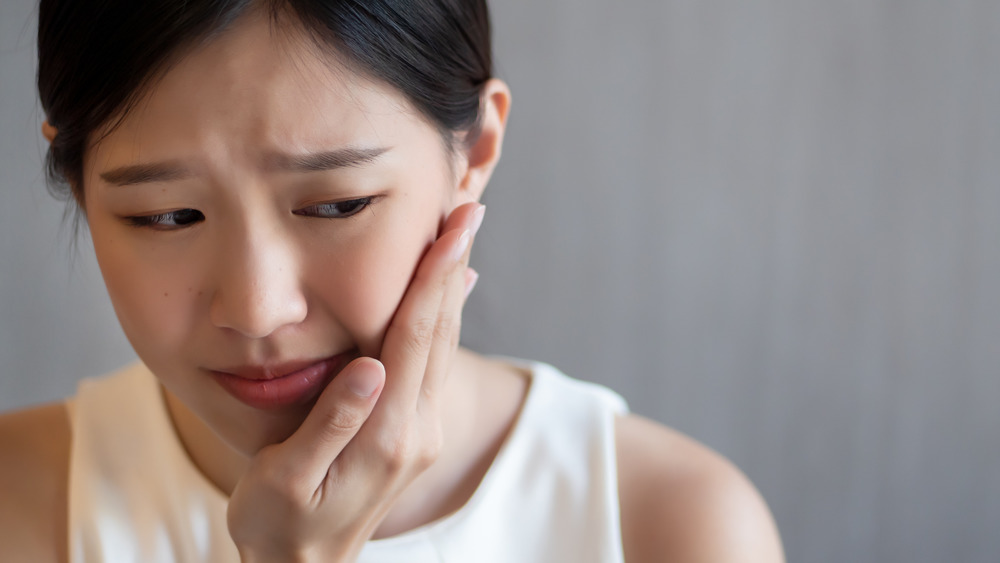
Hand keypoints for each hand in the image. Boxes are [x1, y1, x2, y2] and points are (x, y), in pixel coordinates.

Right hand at [226, 202, 483, 562]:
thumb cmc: (280, 525)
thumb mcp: (286, 482)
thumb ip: (331, 425)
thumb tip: (369, 368)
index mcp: (386, 434)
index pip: (414, 338)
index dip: (434, 278)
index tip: (454, 228)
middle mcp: (416, 429)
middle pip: (440, 330)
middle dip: (455, 265)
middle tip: (469, 208)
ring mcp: (421, 431)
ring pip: (443, 342)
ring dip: (454, 284)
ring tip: (463, 234)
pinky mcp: (414, 432)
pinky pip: (434, 360)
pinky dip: (443, 316)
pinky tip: (451, 290)